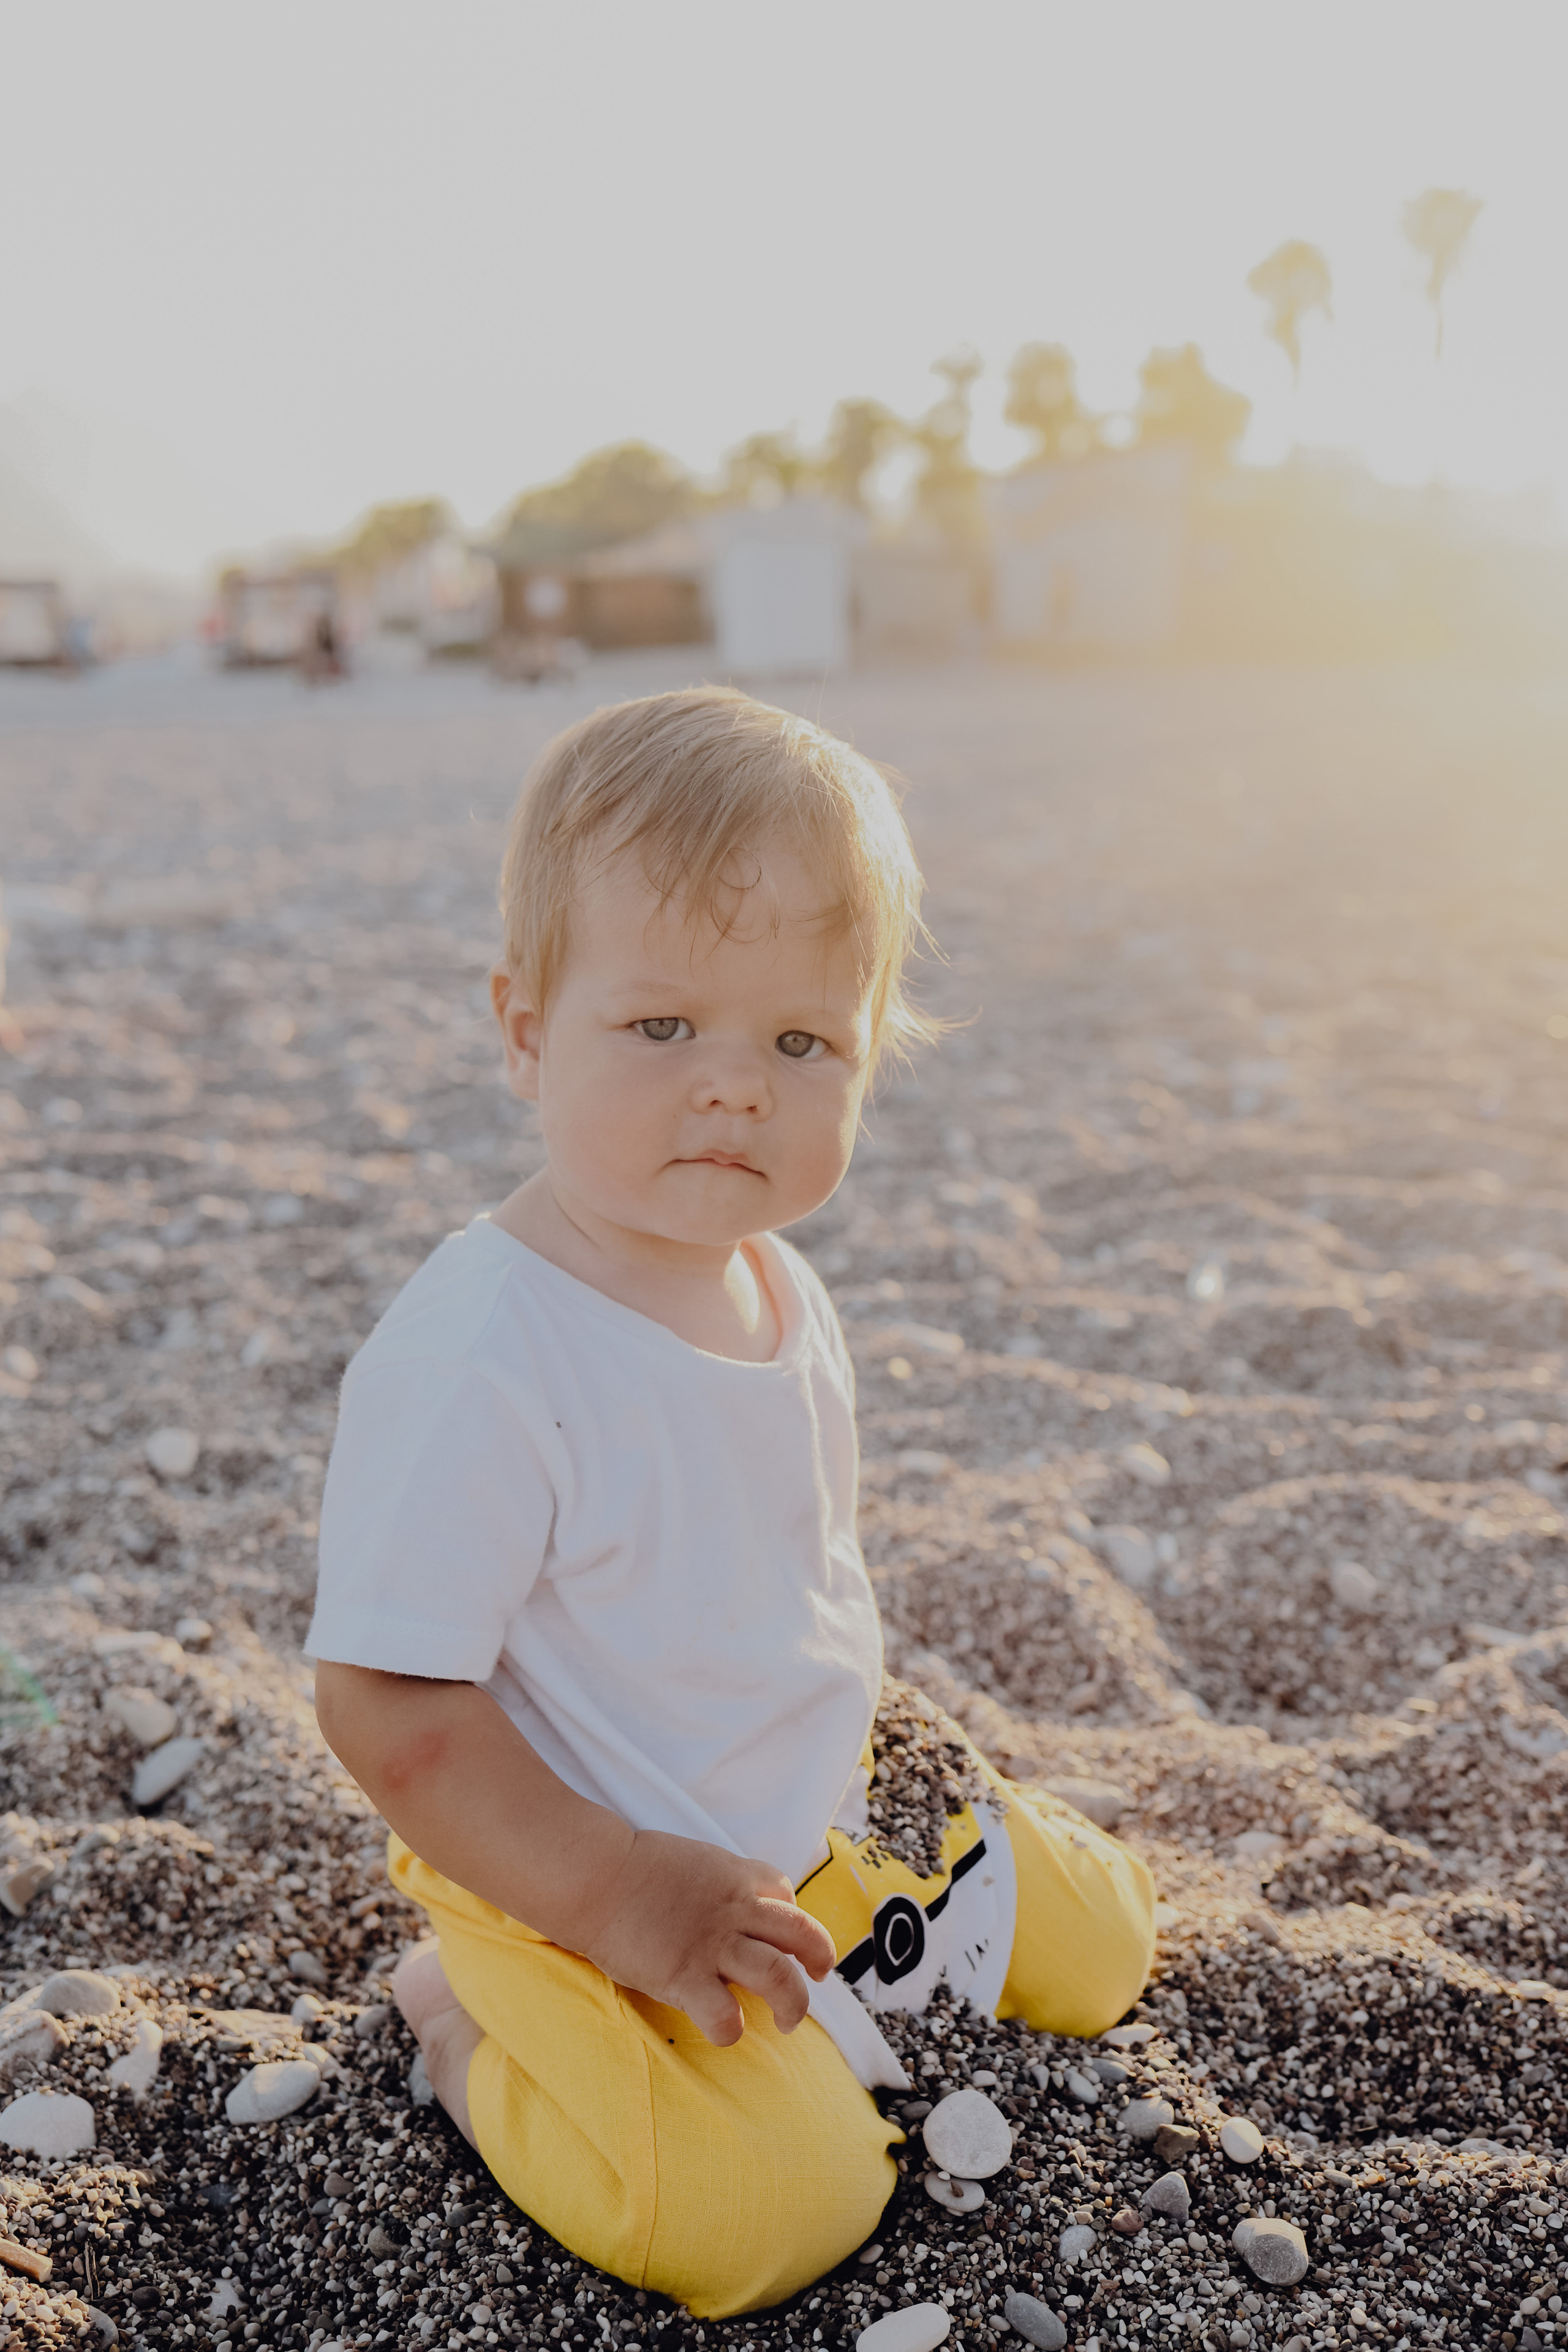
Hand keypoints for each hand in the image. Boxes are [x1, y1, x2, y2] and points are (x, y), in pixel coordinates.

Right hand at [575, 1828, 836, 2047]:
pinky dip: (731, 2030)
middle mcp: (735, 1910)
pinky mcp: (685, 1978)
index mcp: (735, 1876)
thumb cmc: (631, 1867)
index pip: (784, 1891)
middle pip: (802, 1933)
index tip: (779, 1933)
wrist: (595, 1876)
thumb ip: (715, 1882)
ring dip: (794, 2004)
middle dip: (820, 1958)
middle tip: (817, 1976)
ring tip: (788, 2021)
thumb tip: (721, 1906)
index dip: (789, 1913)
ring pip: (780, 1977)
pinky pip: (725, 2015)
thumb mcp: (691, 1859)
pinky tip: (725, 2029)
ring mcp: (713, 1945)